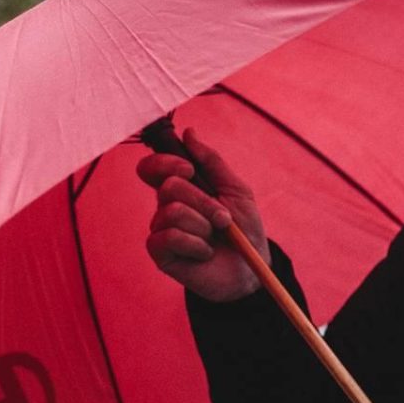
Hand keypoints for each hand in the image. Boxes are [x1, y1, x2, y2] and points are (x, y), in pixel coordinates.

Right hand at [135, 129, 271, 302]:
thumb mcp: (236, 190)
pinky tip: (204, 253)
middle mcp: (166, 207)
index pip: (152, 167)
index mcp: (181, 188)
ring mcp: (161, 230)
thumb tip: (189, 132)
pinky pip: (168, 237)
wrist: (251, 269)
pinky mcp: (160, 254)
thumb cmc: (244, 229)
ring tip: (214, 237)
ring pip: (172, 212)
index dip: (165, 163)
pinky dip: (195, 244)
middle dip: (204, 202)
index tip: (189, 170)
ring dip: (203, 225)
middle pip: (169, 187)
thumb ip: (212, 161)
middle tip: (222, 218)